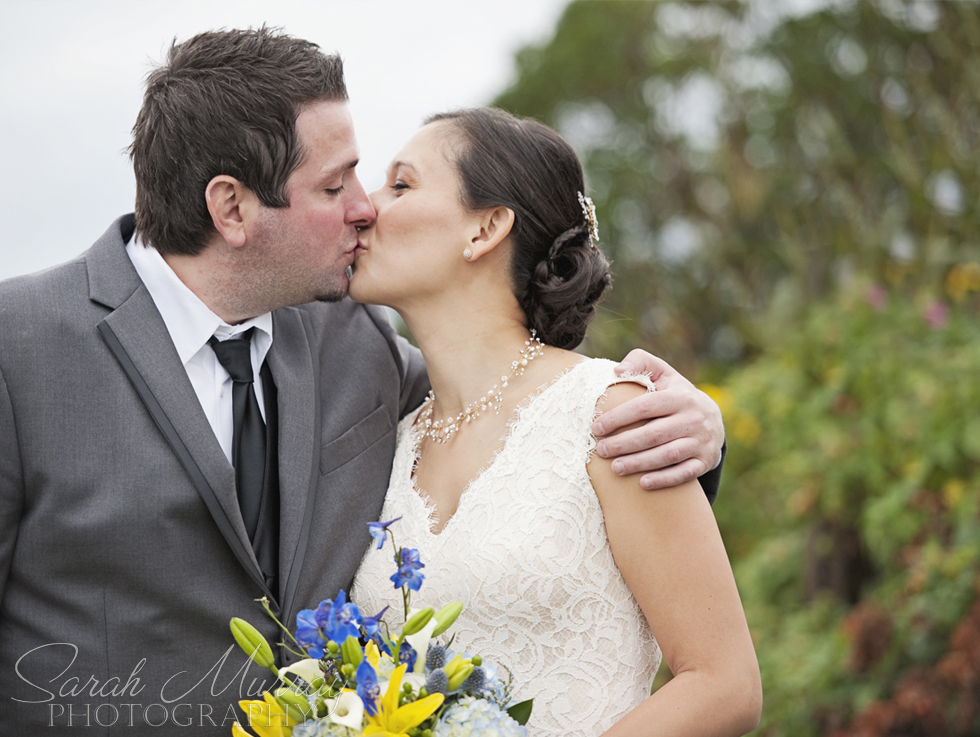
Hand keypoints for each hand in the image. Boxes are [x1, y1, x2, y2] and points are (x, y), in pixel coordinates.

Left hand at [591, 349, 724, 489]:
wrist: (713, 420)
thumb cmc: (675, 395)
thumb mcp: (663, 374)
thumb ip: (640, 362)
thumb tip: (617, 370)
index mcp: (680, 396)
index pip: (644, 407)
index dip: (618, 418)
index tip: (596, 427)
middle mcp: (694, 419)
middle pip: (653, 434)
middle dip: (624, 444)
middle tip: (601, 451)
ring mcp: (701, 441)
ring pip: (668, 455)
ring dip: (639, 463)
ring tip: (615, 468)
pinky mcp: (705, 461)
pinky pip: (685, 473)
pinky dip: (664, 479)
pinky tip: (643, 484)